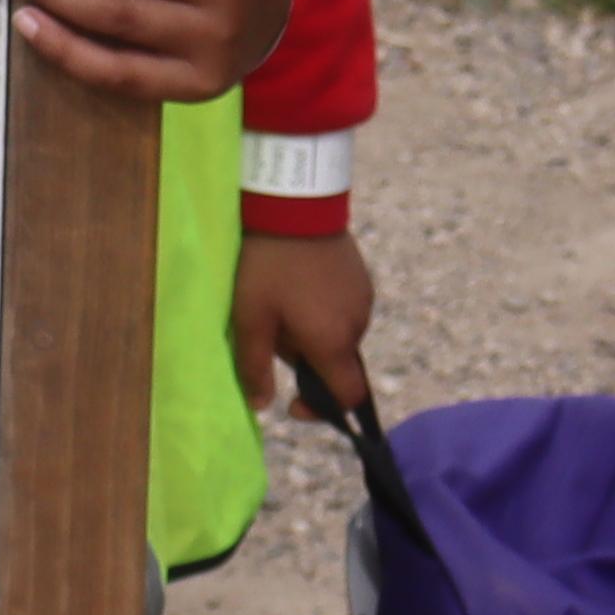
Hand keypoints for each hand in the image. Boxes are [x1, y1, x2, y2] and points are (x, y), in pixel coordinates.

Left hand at [231, 227, 376, 418]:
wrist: (295, 205)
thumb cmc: (267, 265)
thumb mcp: (249, 317)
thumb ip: (254, 366)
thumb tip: (261, 407)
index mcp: (334, 342)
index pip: (348, 396)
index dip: (324, 410)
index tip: (294, 404)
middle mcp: (358, 325)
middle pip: (337, 361)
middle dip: (305, 358)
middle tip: (271, 331)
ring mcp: (365, 298)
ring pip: (339, 333)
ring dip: (313, 331)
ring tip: (280, 300)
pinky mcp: (362, 276)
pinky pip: (343, 307)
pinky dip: (322, 309)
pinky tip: (295, 283)